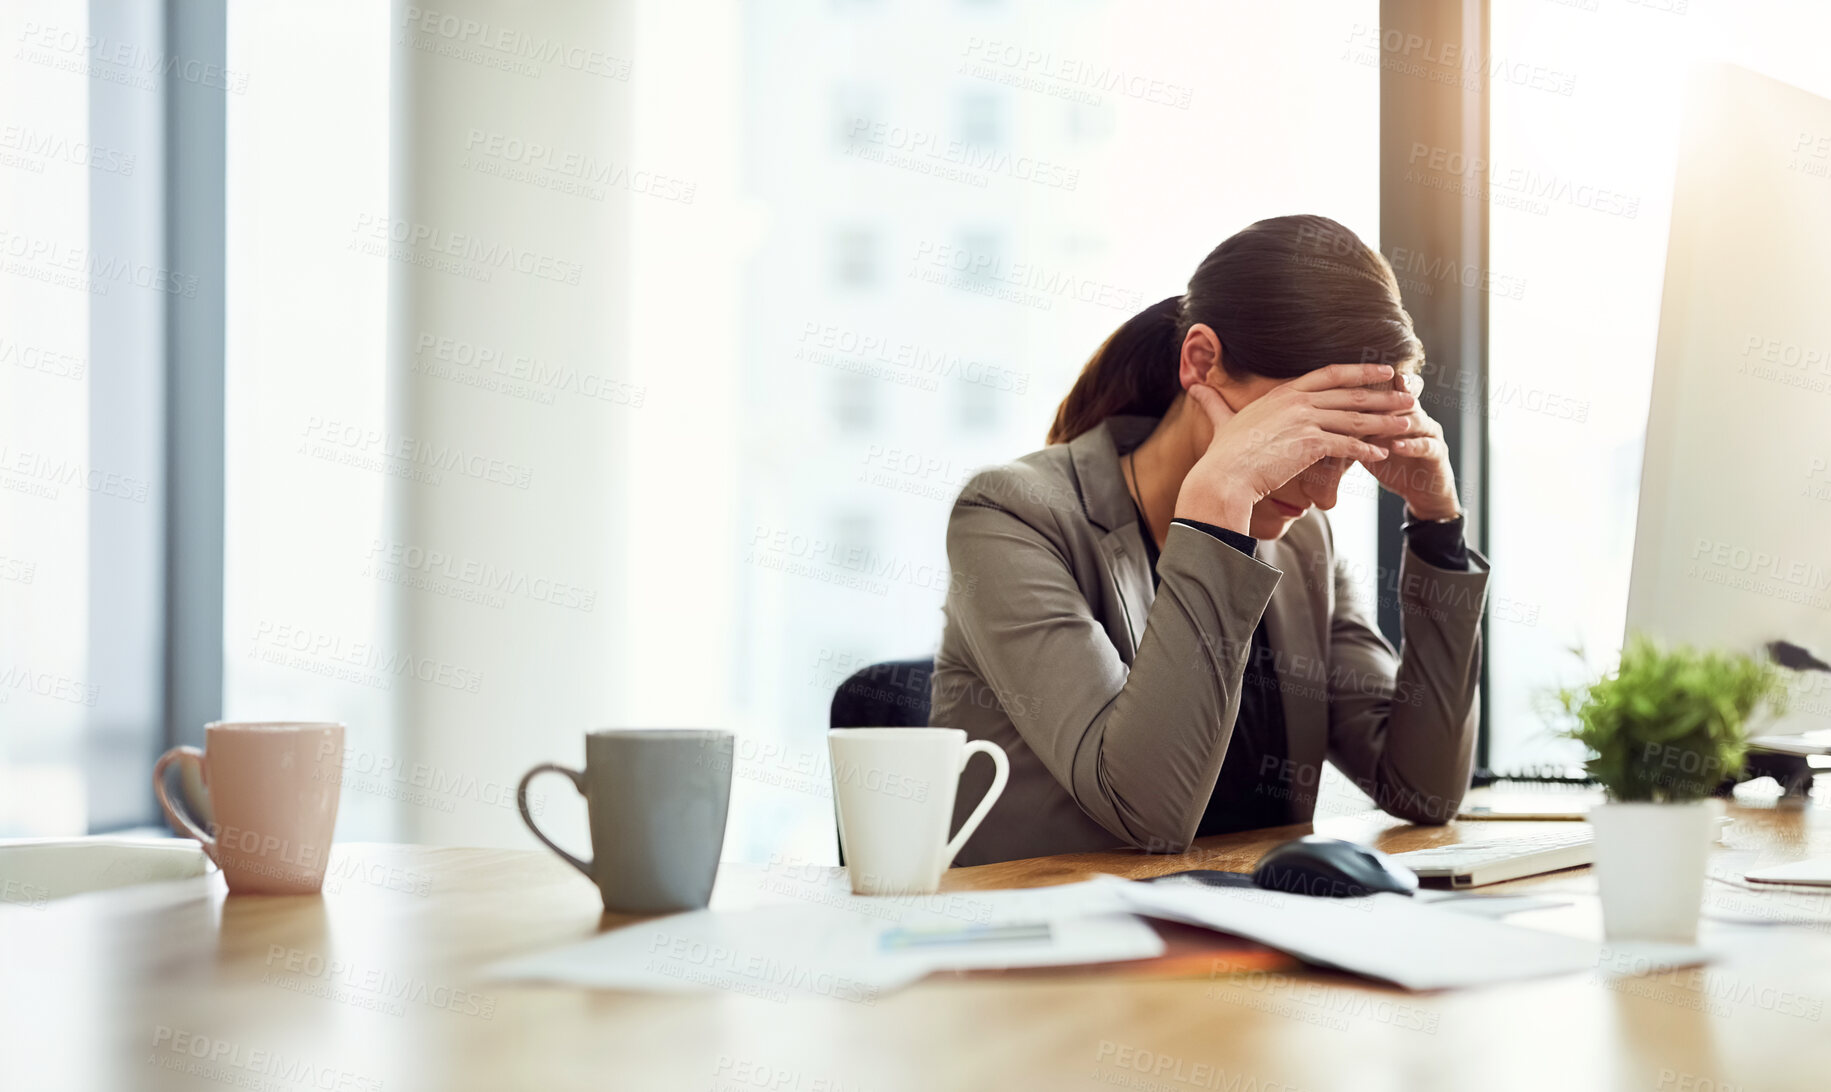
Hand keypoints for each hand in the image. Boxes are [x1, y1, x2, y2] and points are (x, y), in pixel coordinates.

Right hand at [1176, 363, 1417, 533]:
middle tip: (1410, 393)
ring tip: (1408, 421)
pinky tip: (1383, 454)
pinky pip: (1347, 444)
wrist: (1223, 477)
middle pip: (1349, 392)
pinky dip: (1367, 449)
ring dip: (1385, 419)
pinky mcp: (1310, 444)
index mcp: (1282, 393)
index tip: (1382, 371)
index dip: (1358, 371)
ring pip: (1354, 417)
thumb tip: (1194, 387)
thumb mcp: (1221, 421)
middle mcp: (1296, 401)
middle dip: (1383, 393)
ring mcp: (1304, 421)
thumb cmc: (1221, 454)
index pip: (1329, 374)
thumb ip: (1213, 403)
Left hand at [1359, 373, 1460, 519]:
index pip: (1388, 388)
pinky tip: (1396, 446)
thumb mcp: (1366, 444)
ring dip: (1394, 421)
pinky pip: (1426, 445)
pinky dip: (1410, 445)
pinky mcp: (1438, 452)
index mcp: (1398, 409)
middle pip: (1401, 398)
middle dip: (1382, 397)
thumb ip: (1348, 430)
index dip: (1374, 382)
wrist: (1420, 490)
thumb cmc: (1389, 463)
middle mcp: (1416, 414)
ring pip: (1415, 418)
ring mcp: (1430, 431)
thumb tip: (1315, 421)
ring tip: (1377, 424)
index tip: (1351, 379)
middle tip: (1362, 397)